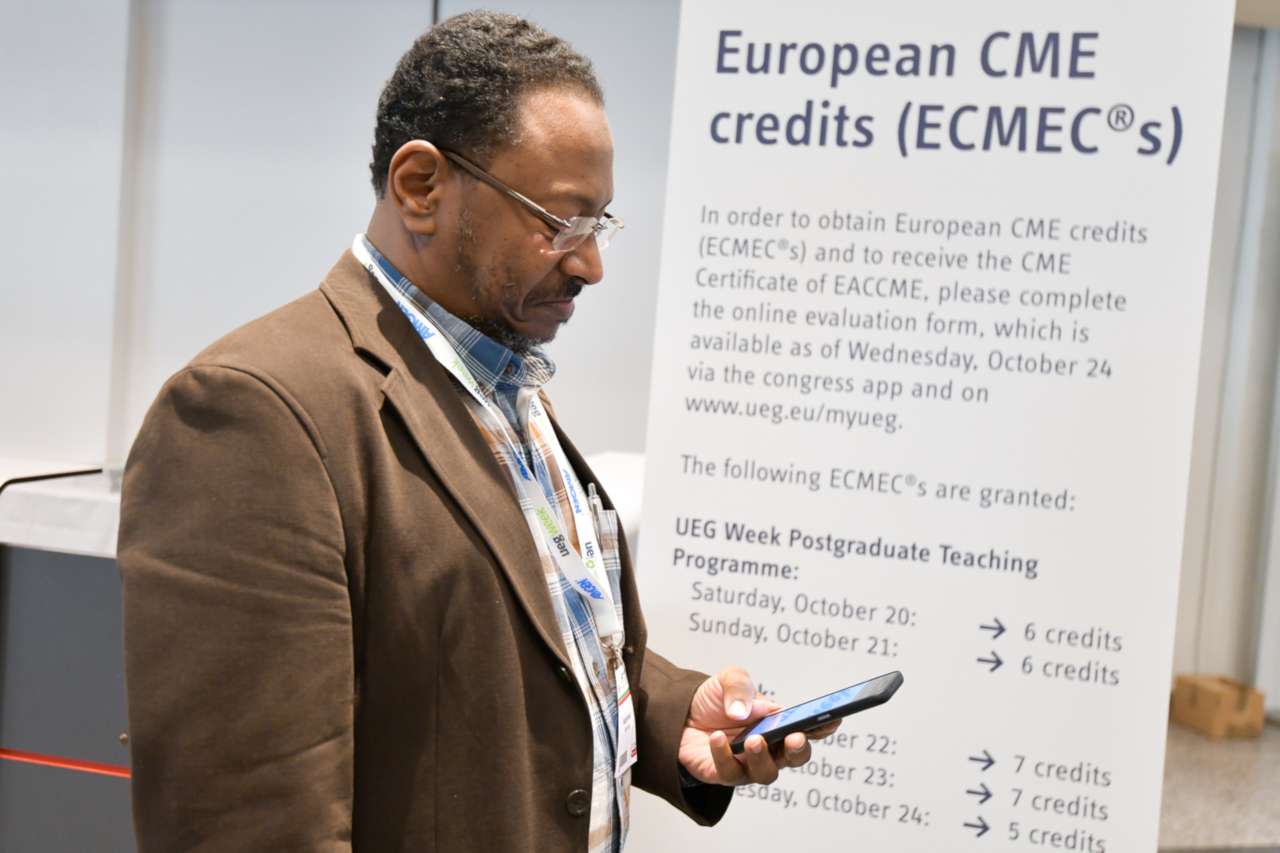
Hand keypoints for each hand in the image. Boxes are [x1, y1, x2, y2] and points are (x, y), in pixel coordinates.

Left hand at [677, 666, 840, 785]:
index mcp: (778, 723)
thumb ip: (739, 687)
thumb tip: (746, 712)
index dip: (824, 726)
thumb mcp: (728, 679)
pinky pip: (730, 772)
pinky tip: (716, 738)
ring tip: (754, 739)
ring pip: (766, 773)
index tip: (833, 719)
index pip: (808, 728)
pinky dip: (724, 755)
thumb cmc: (712, 700)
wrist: (678, 715)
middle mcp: (769, 747)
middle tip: (794, 737)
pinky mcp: (724, 774)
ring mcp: (748, 764)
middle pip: (795, 758)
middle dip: (799, 749)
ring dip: (762, 758)